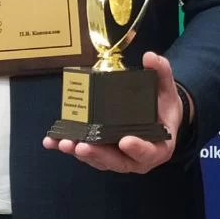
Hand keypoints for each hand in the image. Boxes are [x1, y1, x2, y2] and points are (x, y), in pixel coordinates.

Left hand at [42, 51, 183, 173]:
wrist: (159, 119)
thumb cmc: (163, 106)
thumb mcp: (167, 90)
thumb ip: (161, 73)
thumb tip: (150, 57)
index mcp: (158, 147)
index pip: (149, 152)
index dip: (138, 148)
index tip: (126, 141)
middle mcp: (138, 159)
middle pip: (118, 161)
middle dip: (99, 154)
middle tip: (82, 146)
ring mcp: (119, 158)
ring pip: (99, 160)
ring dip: (81, 153)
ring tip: (65, 143)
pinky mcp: (104, 154)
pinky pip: (88, 153)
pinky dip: (70, 148)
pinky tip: (52, 142)